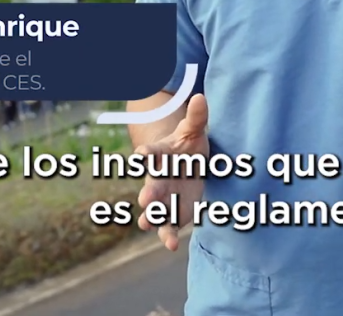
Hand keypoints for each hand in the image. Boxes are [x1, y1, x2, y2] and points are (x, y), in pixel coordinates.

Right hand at [134, 93, 208, 251]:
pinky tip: (172, 245)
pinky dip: (168, 236)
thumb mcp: (194, 129)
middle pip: (151, 185)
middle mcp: (158, 179)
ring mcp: (164, 198)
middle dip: (148, 192)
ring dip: (151, 216)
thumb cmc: (188, 145)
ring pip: (155, 209)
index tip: (141, 156)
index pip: (151, 155)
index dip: (145, 155)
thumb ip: (197, 117)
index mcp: (160, 156)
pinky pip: (169, 226)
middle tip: (145, 198)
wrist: (190, 165)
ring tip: (147, 222)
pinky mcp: (173, 213)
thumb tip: (201, 98)